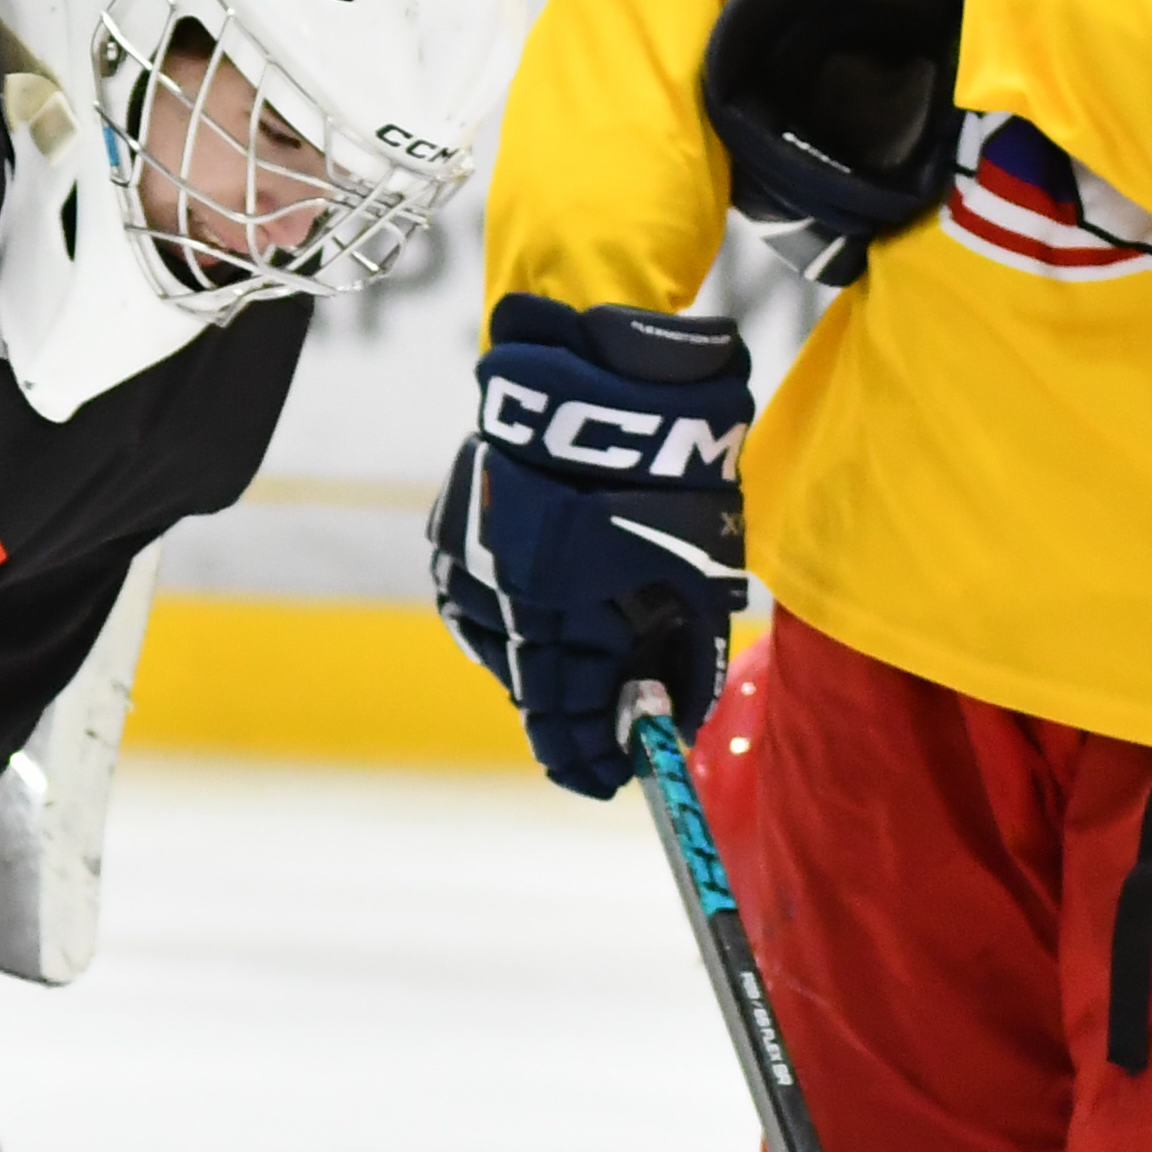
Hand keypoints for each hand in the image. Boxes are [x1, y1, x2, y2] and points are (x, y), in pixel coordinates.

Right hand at [427, 294, 756, 797]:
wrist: (605, 368)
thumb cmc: (671, 469)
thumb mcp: (697, 570)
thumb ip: (684, 651)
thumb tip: (673, 714)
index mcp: (560, 607)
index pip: (564, 713)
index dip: (585, 756)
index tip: (606, 782)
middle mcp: (500, 590)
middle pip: (528, 685)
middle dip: (568, 716)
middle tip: (597, 743)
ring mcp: (467, 557)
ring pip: (497, 644)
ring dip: (538, 666)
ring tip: (580, 676)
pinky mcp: (454, 524)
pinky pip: (478, 597)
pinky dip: (510, 618)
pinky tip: (540, 616)